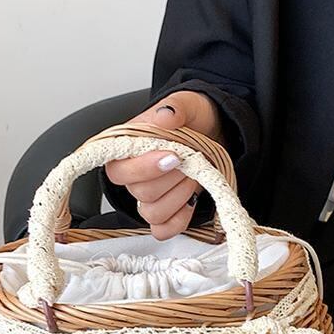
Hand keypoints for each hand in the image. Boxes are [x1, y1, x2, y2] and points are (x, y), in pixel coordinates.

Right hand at [105, 91, 222, 237]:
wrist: (215, 130)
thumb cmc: (194, 118)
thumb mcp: (187, 103)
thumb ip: (174, 108)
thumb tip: (165, 116)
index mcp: (127, 148)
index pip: (118, 170)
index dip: (145, 168)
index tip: (174, 156)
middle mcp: (134, 175)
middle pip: (139, 193)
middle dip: (171, 179)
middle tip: (190, 161)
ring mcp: (149, 196)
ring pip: (151, 213)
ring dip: (179, 196)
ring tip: (194, 175)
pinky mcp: (166, 211)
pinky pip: (163, 229)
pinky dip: (180, 219)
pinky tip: (192, 200)